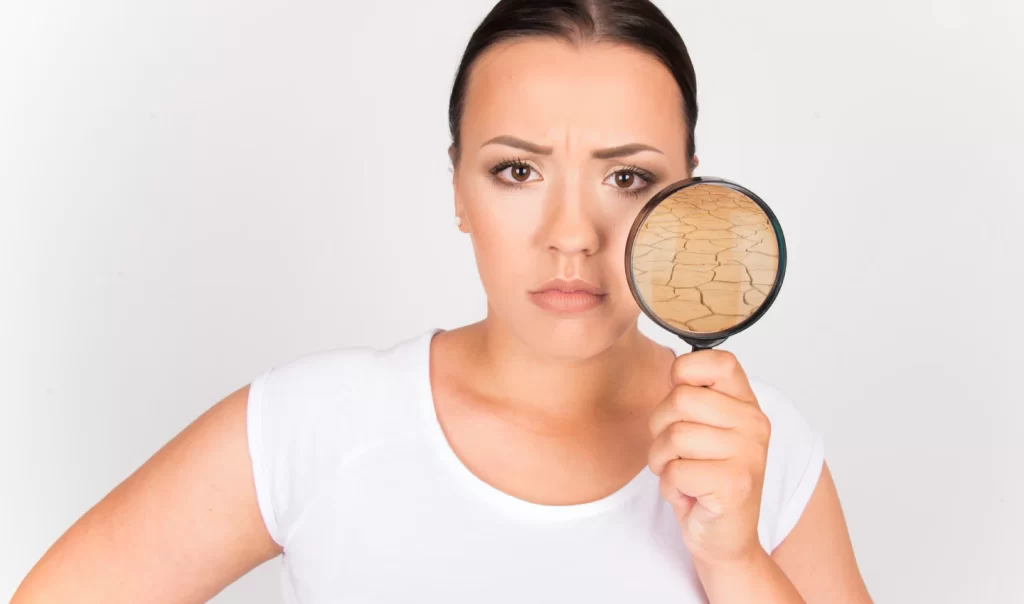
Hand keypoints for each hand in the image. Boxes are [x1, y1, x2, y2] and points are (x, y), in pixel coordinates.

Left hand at [647, 349, 770, 567]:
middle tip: (675, 452)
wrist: (724, 538)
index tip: (682, 405)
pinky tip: (689, 494)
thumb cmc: (705, 478)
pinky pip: (676, 471)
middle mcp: (754, 424)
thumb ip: (694, 397)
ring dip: (663, 461)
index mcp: (747, 404)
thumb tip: (674, 369)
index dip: (684, 375)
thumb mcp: (703, 430)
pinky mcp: (735, 484)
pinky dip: (670, 486)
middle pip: (680, 399)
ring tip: (682, 474)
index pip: (717, 361)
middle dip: (660, 428)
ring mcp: (748, 454)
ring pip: (674, 436)